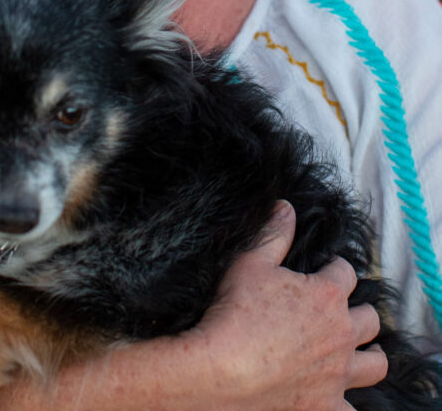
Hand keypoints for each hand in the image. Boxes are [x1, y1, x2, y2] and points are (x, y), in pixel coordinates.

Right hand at [193, 200, 387, 409]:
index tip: (323, 271)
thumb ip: (274, 233)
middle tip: (337, 313)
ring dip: (368, 354)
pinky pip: (353, 409)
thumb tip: (285, 207)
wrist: (221, 370)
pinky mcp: (326, 407)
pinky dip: (346, 402)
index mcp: (326, 296)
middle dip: (356, 312)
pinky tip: (334, 395)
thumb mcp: (250, 262)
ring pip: (375, 364)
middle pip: (369, 319)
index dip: (334, 269)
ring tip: (354, 350)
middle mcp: (340, 334)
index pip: (346, 273)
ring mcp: (337, 374)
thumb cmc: (235, 313)